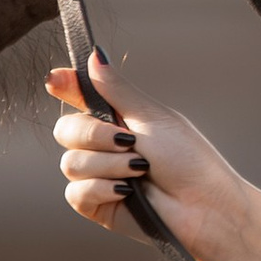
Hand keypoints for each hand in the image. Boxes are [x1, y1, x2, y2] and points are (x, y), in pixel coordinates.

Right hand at [44, 57, 260, 260]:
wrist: (205, 206)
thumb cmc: (188, 160)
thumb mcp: (152, 118)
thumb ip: (117, 90)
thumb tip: (94, 54)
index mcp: (119, 120)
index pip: (81, 98)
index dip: (66, 87)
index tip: (56, 79)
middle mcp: (104, 147)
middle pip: (65, 130)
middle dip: (93, 133)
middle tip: (128, 139)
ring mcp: (99, 177)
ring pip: (71, 163)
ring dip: (109, 164)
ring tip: (141, 170)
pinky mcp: (97, 205)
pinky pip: (76, 192)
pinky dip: (102, 188)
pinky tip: (127, 191)